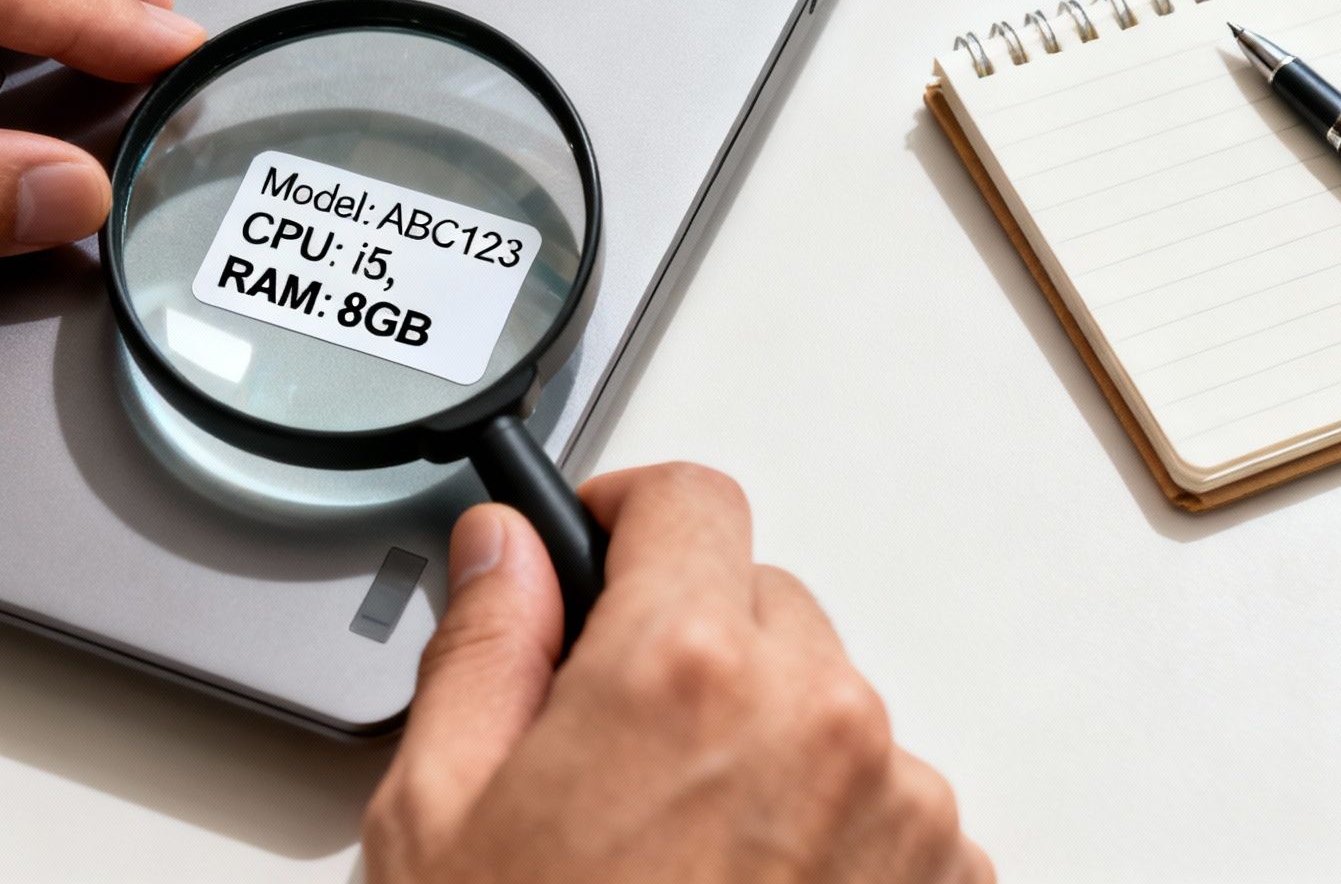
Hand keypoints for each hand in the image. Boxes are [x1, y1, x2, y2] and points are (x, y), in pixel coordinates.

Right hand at [365, 463, 992, 882]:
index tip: (601, 545)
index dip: (627, 512)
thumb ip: (482, 646)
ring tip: (673, 840)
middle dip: (685, 636)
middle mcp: (817, 720)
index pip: (691, 499)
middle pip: (760, 596)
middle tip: (606, 732)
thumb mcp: (439, 815)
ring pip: (826, 696)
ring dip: (760, 729)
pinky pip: (886, 791)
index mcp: (684, 672)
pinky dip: (826, 813)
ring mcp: (901, 808)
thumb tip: (500, 554)